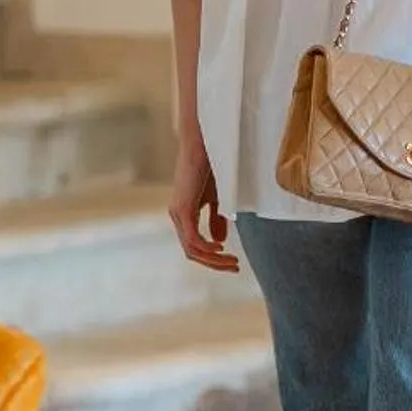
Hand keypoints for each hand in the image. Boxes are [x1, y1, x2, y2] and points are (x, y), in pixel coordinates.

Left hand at [169, 131, 240, 272]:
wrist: (204, 143)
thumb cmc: (210, 164)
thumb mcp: (217, 197)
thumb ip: (217, 220)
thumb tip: (219, 242)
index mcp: (183, 213)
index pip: (194, 246)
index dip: (212, 258)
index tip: (232, 262)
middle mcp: (177, 216)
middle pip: (192, 252)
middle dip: (214, 263)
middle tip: (234, 268)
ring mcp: (178, 213)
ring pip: (192, 249)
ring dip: (213, 259)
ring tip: (232, 261)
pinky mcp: (183, 209)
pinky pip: (192, 238)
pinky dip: (206, 248)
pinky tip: (221, 249)